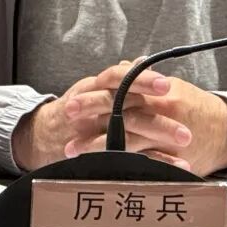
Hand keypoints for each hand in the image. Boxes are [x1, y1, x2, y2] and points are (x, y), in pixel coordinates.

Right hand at [11, 63, 170, 170]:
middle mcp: (95, 109)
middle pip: (128, 116)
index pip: (119, 80)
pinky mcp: (96, 154)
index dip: (141, 81)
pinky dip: (152, 162)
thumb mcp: (95, 88)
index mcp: (97, 88)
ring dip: (158, 145)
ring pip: (127, 139)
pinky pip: (126, 159)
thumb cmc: (77, 107)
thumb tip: (140, 60)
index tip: (166, 85)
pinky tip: (174, 166)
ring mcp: (95, 134)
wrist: (41, 134)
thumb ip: (118, 77)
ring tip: (185, 147)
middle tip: (185, 130)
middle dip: (157, 121)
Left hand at [66, 72, 226, 176]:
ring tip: (72, 150)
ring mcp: (163, 132)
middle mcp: (159, 107)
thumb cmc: (194, 106)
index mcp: (157, 89)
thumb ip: (146, 78)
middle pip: (118, 109)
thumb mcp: (170, 85)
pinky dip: (121, 163)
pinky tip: (101, 168)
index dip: (95, 94)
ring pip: (124, 137)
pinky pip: (141, 159)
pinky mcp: (167, 154)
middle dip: (90, 114)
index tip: (73, 100)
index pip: (121, 87)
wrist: (226, 129)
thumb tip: (127, 66)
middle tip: (67, 118)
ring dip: (95, 144)